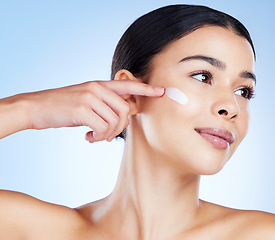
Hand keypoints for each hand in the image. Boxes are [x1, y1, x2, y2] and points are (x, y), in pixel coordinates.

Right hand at [20, 80, 163, 141]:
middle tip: (107, 136)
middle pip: (124, 110)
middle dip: (120, 127)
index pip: (128, 84)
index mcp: (99, 85)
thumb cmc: (62, 107)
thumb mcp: (85, 101)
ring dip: (107, 135)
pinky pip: (102, 128)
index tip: (162, 91)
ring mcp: (89, 97)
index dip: (146, 88)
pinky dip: (98, 137)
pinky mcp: (82, 109)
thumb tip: (121, 123)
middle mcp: (97, 88)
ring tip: (94, 137)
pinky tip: (87, 138)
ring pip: (114, 121)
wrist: (36, 107)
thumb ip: (104, 106)